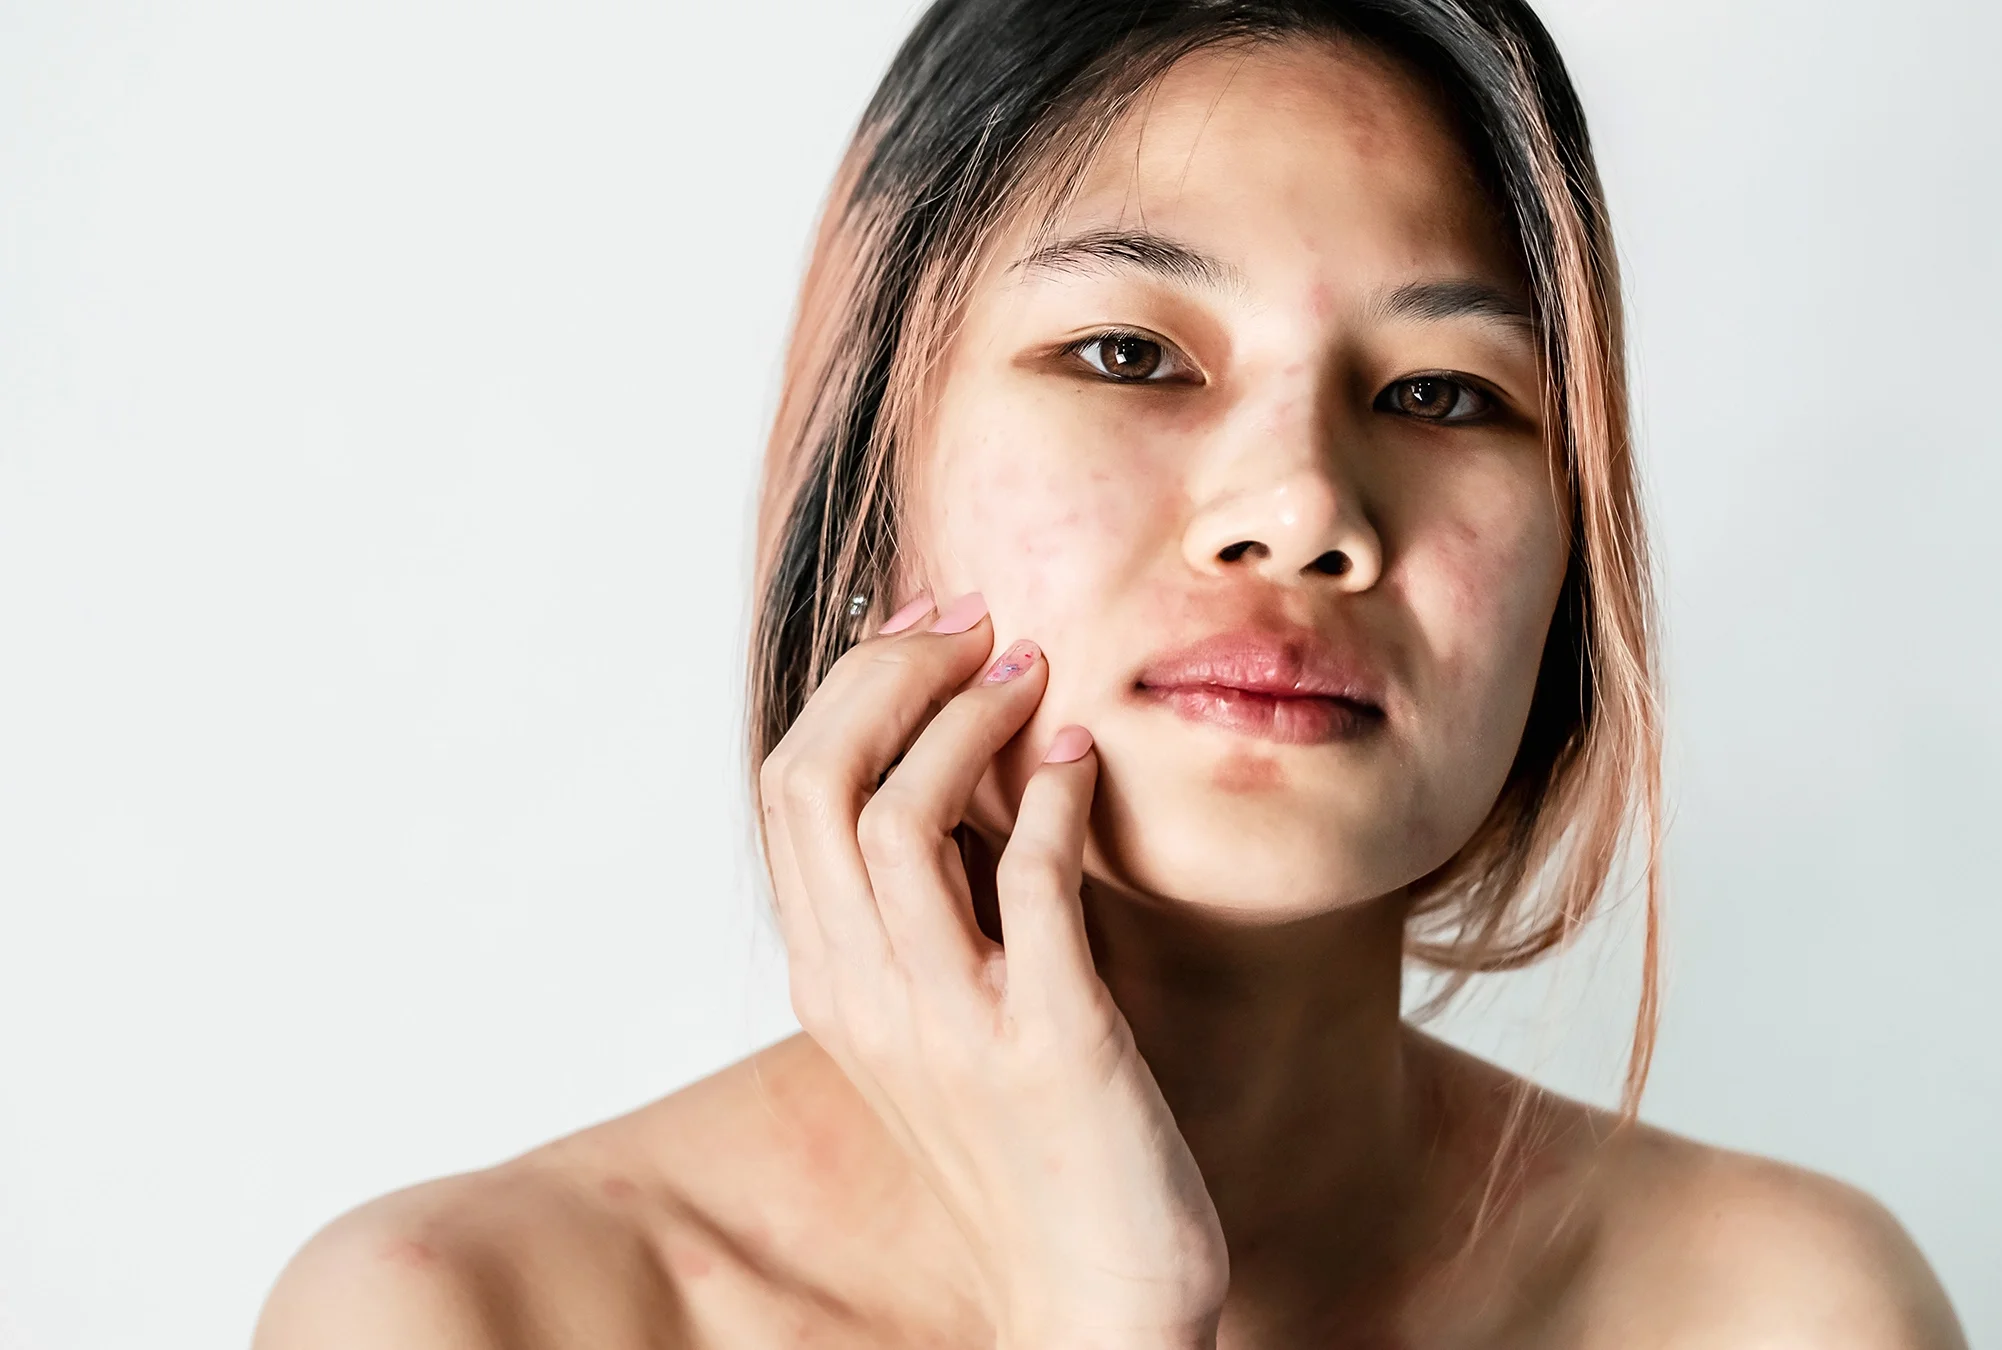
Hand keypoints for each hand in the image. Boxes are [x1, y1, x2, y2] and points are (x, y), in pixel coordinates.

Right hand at [759, 590, 1228, 1349]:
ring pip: (899, 821)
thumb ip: (940, 905)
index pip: (790, 791)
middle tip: (974, 622)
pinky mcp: (1051, 1046)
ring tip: (1032, 672)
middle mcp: (866, 1000)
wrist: (1094, 1301)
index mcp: (833, 984)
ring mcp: (949, 1026)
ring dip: (967, 720)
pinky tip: (1082, 762)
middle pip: (815, 784)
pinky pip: (1029, 889)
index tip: (928, 626)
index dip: (853, 686)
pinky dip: (1050, 802)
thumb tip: (965, 758)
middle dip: (890, 674)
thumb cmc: (1036, 1151)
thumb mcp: (951, 1018)